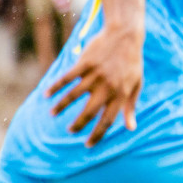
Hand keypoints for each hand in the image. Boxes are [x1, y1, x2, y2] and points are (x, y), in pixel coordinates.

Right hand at [48, 24, 143, 145]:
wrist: (125, 36)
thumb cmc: (132, 63)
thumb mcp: (136, 85)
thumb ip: (130, 107)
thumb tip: (131, 128)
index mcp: (121, 94)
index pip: (108, 120)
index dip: (98, 134)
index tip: (88, 145)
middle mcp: (107, 87)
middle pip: (89, 111)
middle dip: (78, 124)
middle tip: (70, 131)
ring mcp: (95, 75)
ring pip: (73, 95)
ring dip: (61, 106)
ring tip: (52, 114)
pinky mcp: (85, 64)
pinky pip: (66, 78)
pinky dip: (55, 87)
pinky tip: (46, 95)